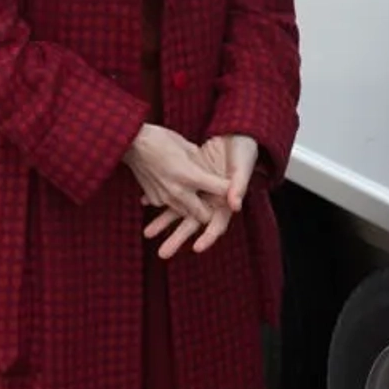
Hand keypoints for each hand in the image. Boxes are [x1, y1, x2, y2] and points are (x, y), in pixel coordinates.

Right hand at [126, 123, 226, 233]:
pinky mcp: (155, 199)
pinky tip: (174, 187)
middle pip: (204, 215)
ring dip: (193, 208)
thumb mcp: (187, 146)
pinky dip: (176, 201)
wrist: (131, 143)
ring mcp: (165, 198)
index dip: (230, 189)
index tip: (232, 188)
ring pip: (187, 214)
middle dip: (210, 210)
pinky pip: (170, 206)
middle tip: (212, 200)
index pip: (220, 190)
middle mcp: (179, 192)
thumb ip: (202, 163)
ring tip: (194, 195)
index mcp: (190, 175)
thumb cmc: (161, 139)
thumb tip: (212, 173)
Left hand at [144, 135, 260, 255]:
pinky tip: (145, 202)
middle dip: (177, 238)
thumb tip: (235, 206)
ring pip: (179, 210)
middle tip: (162, 254)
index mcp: (226, 202)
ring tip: (147, 233)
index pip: (217, 225)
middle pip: (193, 224)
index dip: (208, 237)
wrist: (235, 134)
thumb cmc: (243, 150)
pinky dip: (158, 197)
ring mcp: (198, 192)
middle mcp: (210, 201)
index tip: (196, 248)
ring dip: (163, 221)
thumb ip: (239, 185)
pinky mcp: (188, 180)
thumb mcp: (242, 165)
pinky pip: (172, 192)